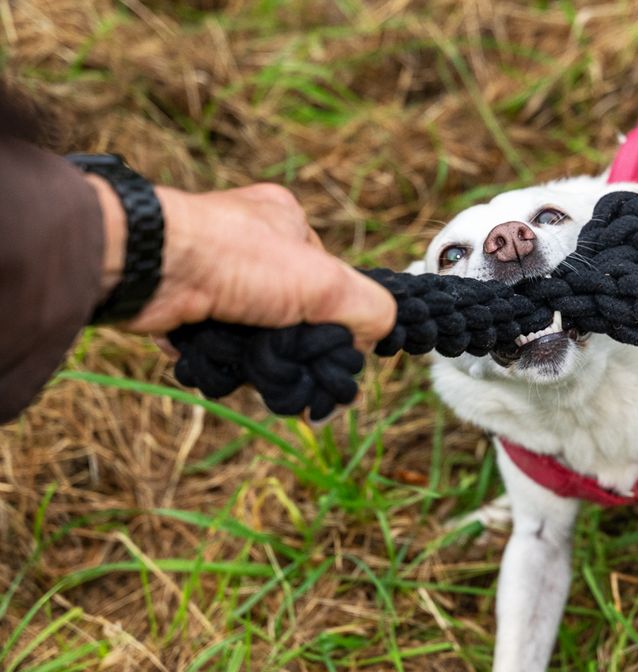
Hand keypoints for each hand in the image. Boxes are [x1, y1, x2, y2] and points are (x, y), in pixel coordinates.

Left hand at [88, 178, 396, 352]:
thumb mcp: (324, 281)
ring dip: (258, 360)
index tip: (330, 351)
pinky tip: (222, 364)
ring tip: (252, 370)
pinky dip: (225, 360)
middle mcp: (248, 243)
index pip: (327, 280)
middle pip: (290, 312)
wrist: (149, 267)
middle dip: (292, 347)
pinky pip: (220, 342)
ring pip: (256, 333)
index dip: (333, 320)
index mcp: (285, 221)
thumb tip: (375, 339)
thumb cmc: (239, 258)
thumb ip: (369, 308)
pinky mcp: (183, 302)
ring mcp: (213, 272)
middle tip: (290, 371)